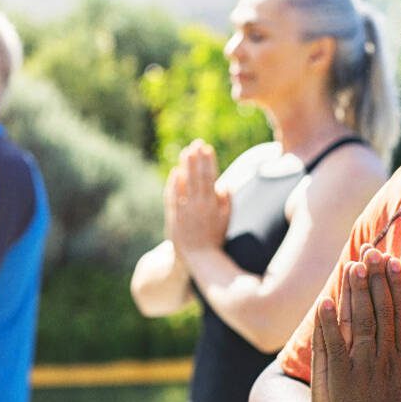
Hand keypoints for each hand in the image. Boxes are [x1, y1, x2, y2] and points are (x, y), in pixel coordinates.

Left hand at [164, 140, 229, 256]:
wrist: (198, 258)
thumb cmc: (214, 238)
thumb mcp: (226, 220)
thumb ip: (227, 201)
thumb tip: (224, 183)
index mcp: (213, 205)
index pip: (211, 178)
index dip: (209, 162)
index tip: (208, 148)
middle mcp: (199, 206)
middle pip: (197, 177)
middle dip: (196, 159)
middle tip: (196, 143)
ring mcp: (185, 210)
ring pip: (184, 184)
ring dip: (185, 166)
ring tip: (186, 152)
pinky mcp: (174, 216)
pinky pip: (173, 196)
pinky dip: (174, 183)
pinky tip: (176, 172)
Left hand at [316, 247, 400, 401]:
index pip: (399, 313)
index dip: (395, 285)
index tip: (392, 261)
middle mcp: (383, 357)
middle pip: (379, 309)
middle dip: (375, 278)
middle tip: (371, 249)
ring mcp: (361, 366)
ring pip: (358, 321)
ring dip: (355, 291)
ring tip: (353, 264)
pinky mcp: (340, 377)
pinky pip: (333, 345)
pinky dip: (328, 323)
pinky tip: (325, 300)